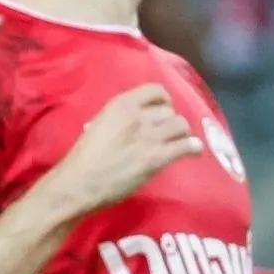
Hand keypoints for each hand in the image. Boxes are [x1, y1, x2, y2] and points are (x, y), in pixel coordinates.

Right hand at [50, 84, 203, 216]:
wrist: (79, 182)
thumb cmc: (83, 157)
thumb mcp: (98, 126)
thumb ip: (117, 119)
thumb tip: (128, 122)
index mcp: (121, 105)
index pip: (155, 90)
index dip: (164, 101)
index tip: (163, 111)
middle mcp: (138, 116)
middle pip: (170, 111)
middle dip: (171, 122)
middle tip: (167, 135)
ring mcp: (149, 136)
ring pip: (182, 125)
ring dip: (183, 134)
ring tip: (180, 143)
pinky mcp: (156, 157)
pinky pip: (187, 146)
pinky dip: (194, 148)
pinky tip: (194, 152)